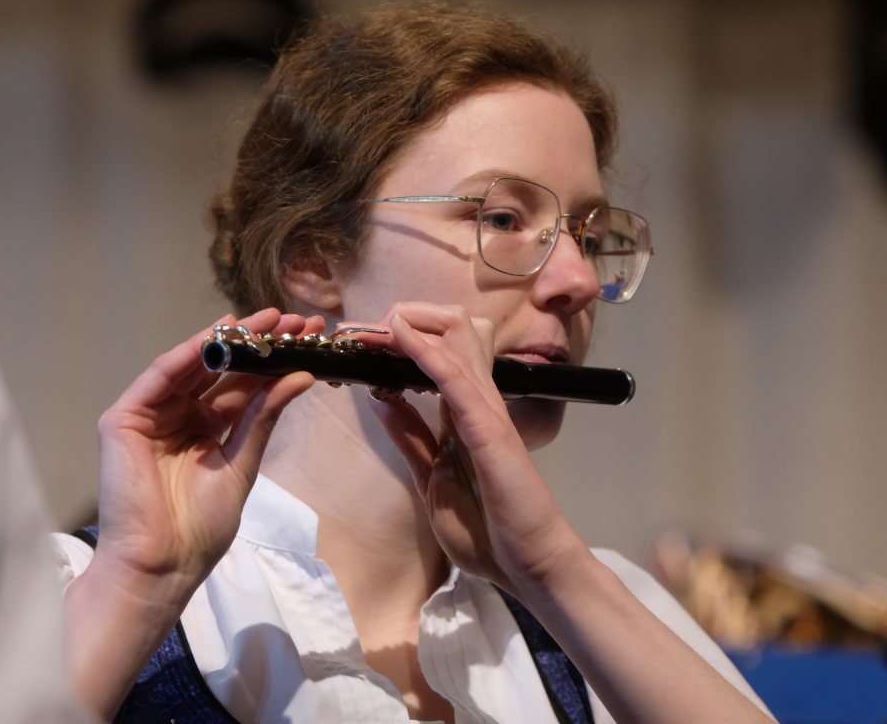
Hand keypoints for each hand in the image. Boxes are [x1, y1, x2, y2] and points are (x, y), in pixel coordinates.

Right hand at [93, 308, 319, 598]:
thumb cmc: (201, 526)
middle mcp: (181, 415)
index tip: (311, 337)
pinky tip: (217, 336)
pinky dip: (187, 354)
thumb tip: (302, 376)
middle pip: (223, 369)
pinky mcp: (125, 420)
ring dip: (228, 339)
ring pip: (193, 366)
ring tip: (267, 319)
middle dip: (259, 342)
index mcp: (209, 428)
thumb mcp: (243, 462)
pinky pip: (159, 378)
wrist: (164, 564)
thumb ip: (265, 417)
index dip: (276, 360)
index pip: (245, 385)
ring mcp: (153, 415)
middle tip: (296, 319)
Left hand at [338, 303, 586, 595]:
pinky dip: (426, 350)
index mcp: (462, 414)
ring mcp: (486, 410)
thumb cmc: (490, 532)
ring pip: (457, 337)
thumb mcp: (433, 478)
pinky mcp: (489, 427)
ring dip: (409, 326)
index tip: (356, 343)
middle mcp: (476, 402)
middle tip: (359, 332)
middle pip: (450, 331)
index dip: (397, 340)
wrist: (530, 567)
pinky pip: (456, 375)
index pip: (435, 355)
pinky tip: (399, 336)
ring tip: (370, 328)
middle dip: (403, 319)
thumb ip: (412, 438)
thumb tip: (382, 399)